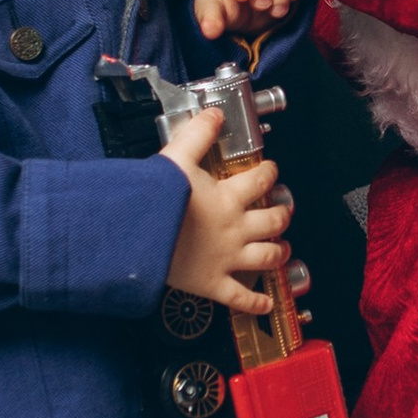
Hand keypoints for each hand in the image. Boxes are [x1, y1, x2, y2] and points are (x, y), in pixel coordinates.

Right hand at [162, 107, 293, 320]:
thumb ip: (198, 134)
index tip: (270, 170)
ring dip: (278, 253)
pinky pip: (240, 298)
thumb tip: (215, 113)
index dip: (269, 172)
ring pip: (267, 258)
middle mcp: (235, 229)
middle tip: (282, 211)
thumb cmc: (154, 199)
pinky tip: (266, 304)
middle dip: (281, 215)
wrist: (135, 236)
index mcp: (228, 198)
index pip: (261, 181)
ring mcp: (227, 259)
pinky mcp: (213, 284)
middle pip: (273, 221)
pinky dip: (255, 303)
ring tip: (282, 249)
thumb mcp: (176, 158)